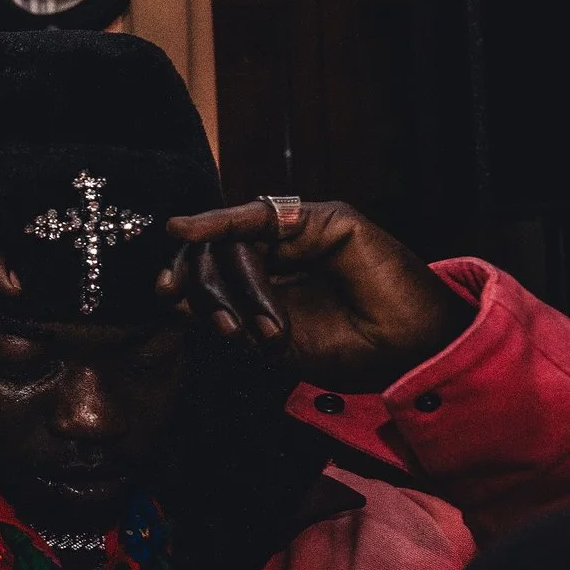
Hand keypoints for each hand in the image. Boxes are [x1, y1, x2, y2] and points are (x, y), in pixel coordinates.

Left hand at [159, 200, 473, 390]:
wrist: (406, 354)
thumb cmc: (344, 349)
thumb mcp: (266, 340)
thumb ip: (220, 314)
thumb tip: (167, 292)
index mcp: (263, 278)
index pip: (207, 268)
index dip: (182, 277)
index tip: (164, 293)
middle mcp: (277, 250)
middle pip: (212, 251)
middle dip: (206, 287)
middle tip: (229, 330)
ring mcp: (300, 233)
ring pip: (233, 240)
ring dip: (239, 286)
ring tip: (268, 329)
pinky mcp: (325, 220)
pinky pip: (259, 215)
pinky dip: (218, 221)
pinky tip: (187, 229)